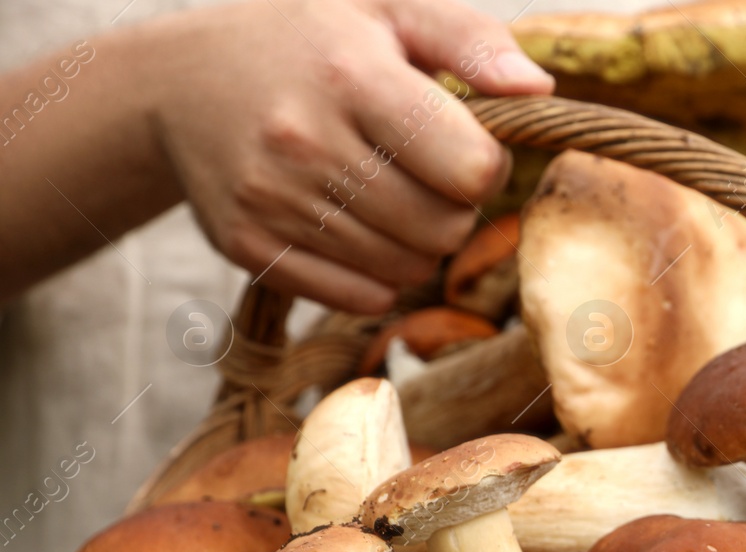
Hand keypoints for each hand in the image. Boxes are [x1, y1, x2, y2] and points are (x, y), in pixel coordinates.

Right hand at [136, 0, 551, 311]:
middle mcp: (305, 141)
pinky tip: (359, 228)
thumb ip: (473, 41)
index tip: (462, 145)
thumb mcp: (388, 8)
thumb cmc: (310, 42)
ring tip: (390, 194)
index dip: (487, 165)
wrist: (178, 82)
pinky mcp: (249, 246)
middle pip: (444, 229)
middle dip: (455, 209)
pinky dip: (378, 276)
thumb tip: (537, 90)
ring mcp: (272, 200)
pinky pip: (361, 298)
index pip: (471, 169)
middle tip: (428, 176)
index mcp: (351, 76)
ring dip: (419, 244)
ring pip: (408, 271)